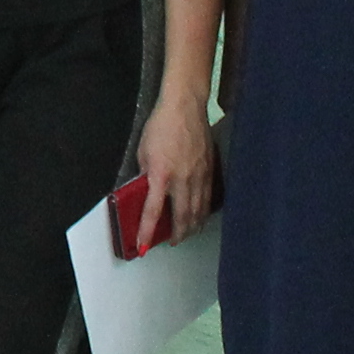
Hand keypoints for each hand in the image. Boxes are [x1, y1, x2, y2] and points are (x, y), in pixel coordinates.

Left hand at [135, 88, 221, 245]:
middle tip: (172, 242)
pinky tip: (201, 215)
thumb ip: (146, 175)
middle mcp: (182, 179)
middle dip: (178, 234)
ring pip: (199, 210)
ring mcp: (199, 175)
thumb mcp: (143, 152)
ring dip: (192, 226)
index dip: (147, 231)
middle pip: (182, 216)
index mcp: (161, 174)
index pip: (153, 211)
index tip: (143, 246)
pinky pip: (208, 197)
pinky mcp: (210, 170)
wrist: (185, 107)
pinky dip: (204, 210)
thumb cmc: (161, 126)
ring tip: (187, 234)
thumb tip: (146, 192)